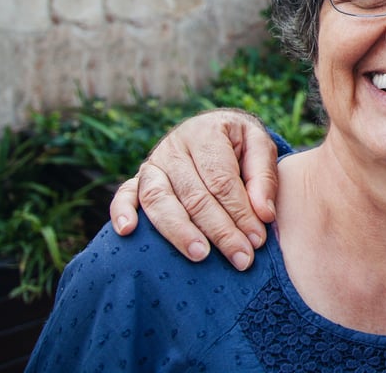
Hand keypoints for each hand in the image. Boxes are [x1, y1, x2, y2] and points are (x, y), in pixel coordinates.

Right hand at [108, 109, 279, 269]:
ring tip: (200, 255)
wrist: (213, 127)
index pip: (222, 180)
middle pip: (194, 195)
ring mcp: (153, 164)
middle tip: (241, 258)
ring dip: (179, 231)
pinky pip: (124, 194)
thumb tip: (264, 215)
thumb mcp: (260, 146)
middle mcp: (175, 148)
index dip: (240, 212)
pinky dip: (121, 211)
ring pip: (160, 199)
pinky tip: (128, 232)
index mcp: (207, 134)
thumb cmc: (240, 143)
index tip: (257, 240)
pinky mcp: (138, 179)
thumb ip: (264, 178)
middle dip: (219, 230)